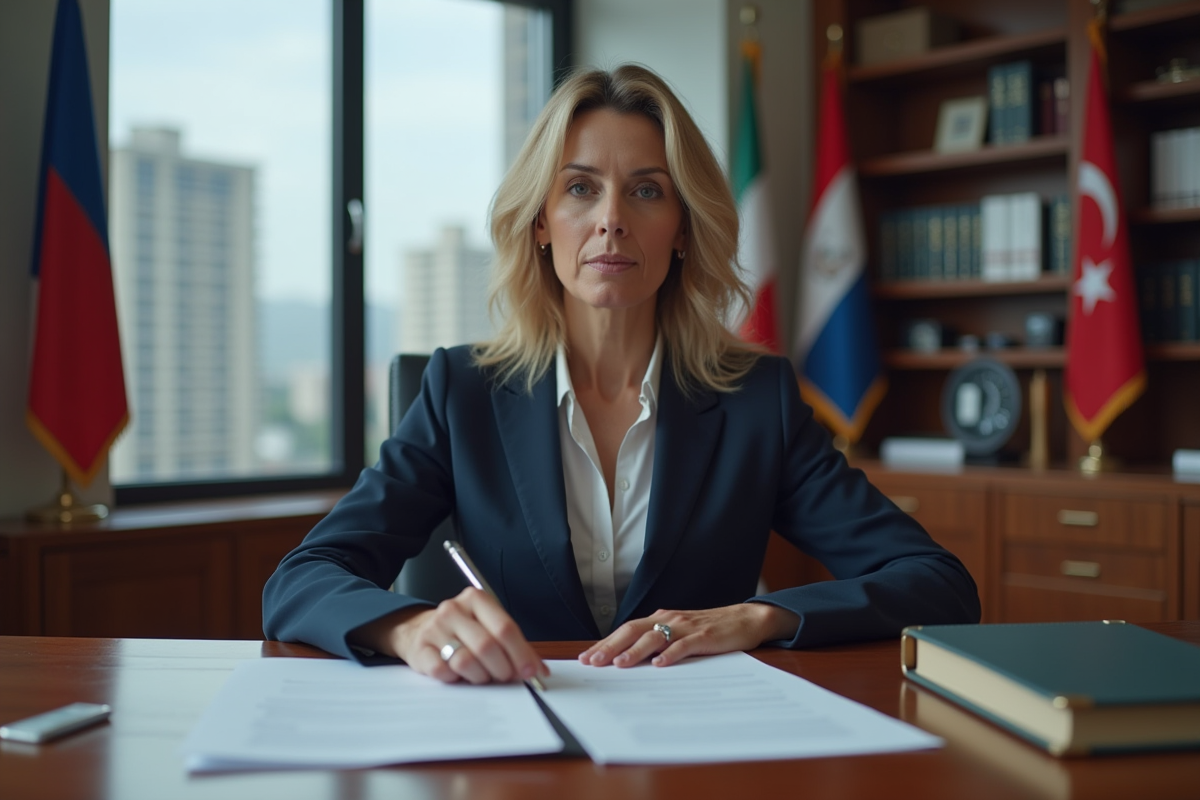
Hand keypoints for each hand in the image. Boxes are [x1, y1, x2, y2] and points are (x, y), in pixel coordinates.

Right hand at [354, 588, 547, 684]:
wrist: (418, 630)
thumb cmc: (463, 630)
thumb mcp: (489, 626)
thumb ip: (515, 645)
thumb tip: (540, 670)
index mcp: (476, 599)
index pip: (505, 628)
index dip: (521, 653)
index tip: (530, 672)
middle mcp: (454, 609)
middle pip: (487, 646)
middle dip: (502, 669)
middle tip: (506, 677)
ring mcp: (434, 629)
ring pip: (465, 661)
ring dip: (480, 676)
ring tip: (483, 675)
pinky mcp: (420, 650)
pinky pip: (443, 672)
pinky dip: (456, 679)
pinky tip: (458, 675)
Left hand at [577, 603, 799, 668]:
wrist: (745, 619)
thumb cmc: (709, 630)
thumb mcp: (678, 633)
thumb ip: (657, 642)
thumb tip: (627, 660)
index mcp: (660, 618)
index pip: (626, 630)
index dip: (605, 643)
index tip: (586, 658)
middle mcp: (669, 619)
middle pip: (633, 631)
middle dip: (611, 646)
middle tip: (593, 661)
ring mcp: (686, 626)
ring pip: (655, 637)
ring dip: (635, 651)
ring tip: (620, 665)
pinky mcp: (704, 636)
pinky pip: (684, 645)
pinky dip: (670, 654)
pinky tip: (659, 664)